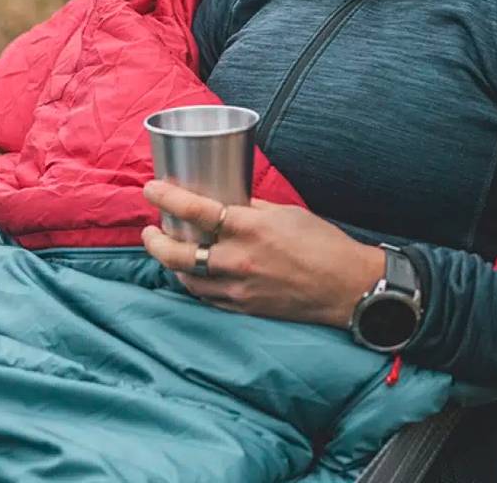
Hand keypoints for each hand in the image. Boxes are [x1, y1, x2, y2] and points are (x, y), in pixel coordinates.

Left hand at [141, 180, 385, 328]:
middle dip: (155, 241)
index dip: (166, 197)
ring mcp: (238, 288)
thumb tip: (226, 199)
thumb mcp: (286, 213)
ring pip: (187, 279)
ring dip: (172, 263)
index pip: (195, 210)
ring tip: (168, 250)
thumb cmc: (323, 244)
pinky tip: (193, 273)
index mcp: (250, 228)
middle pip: (178, 253)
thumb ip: (251, 207)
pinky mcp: (243, 308)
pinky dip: (194, 283)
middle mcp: (238, 260)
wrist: (346, 287)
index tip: (151, 189)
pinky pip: (206, 297)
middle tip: (149, 229)